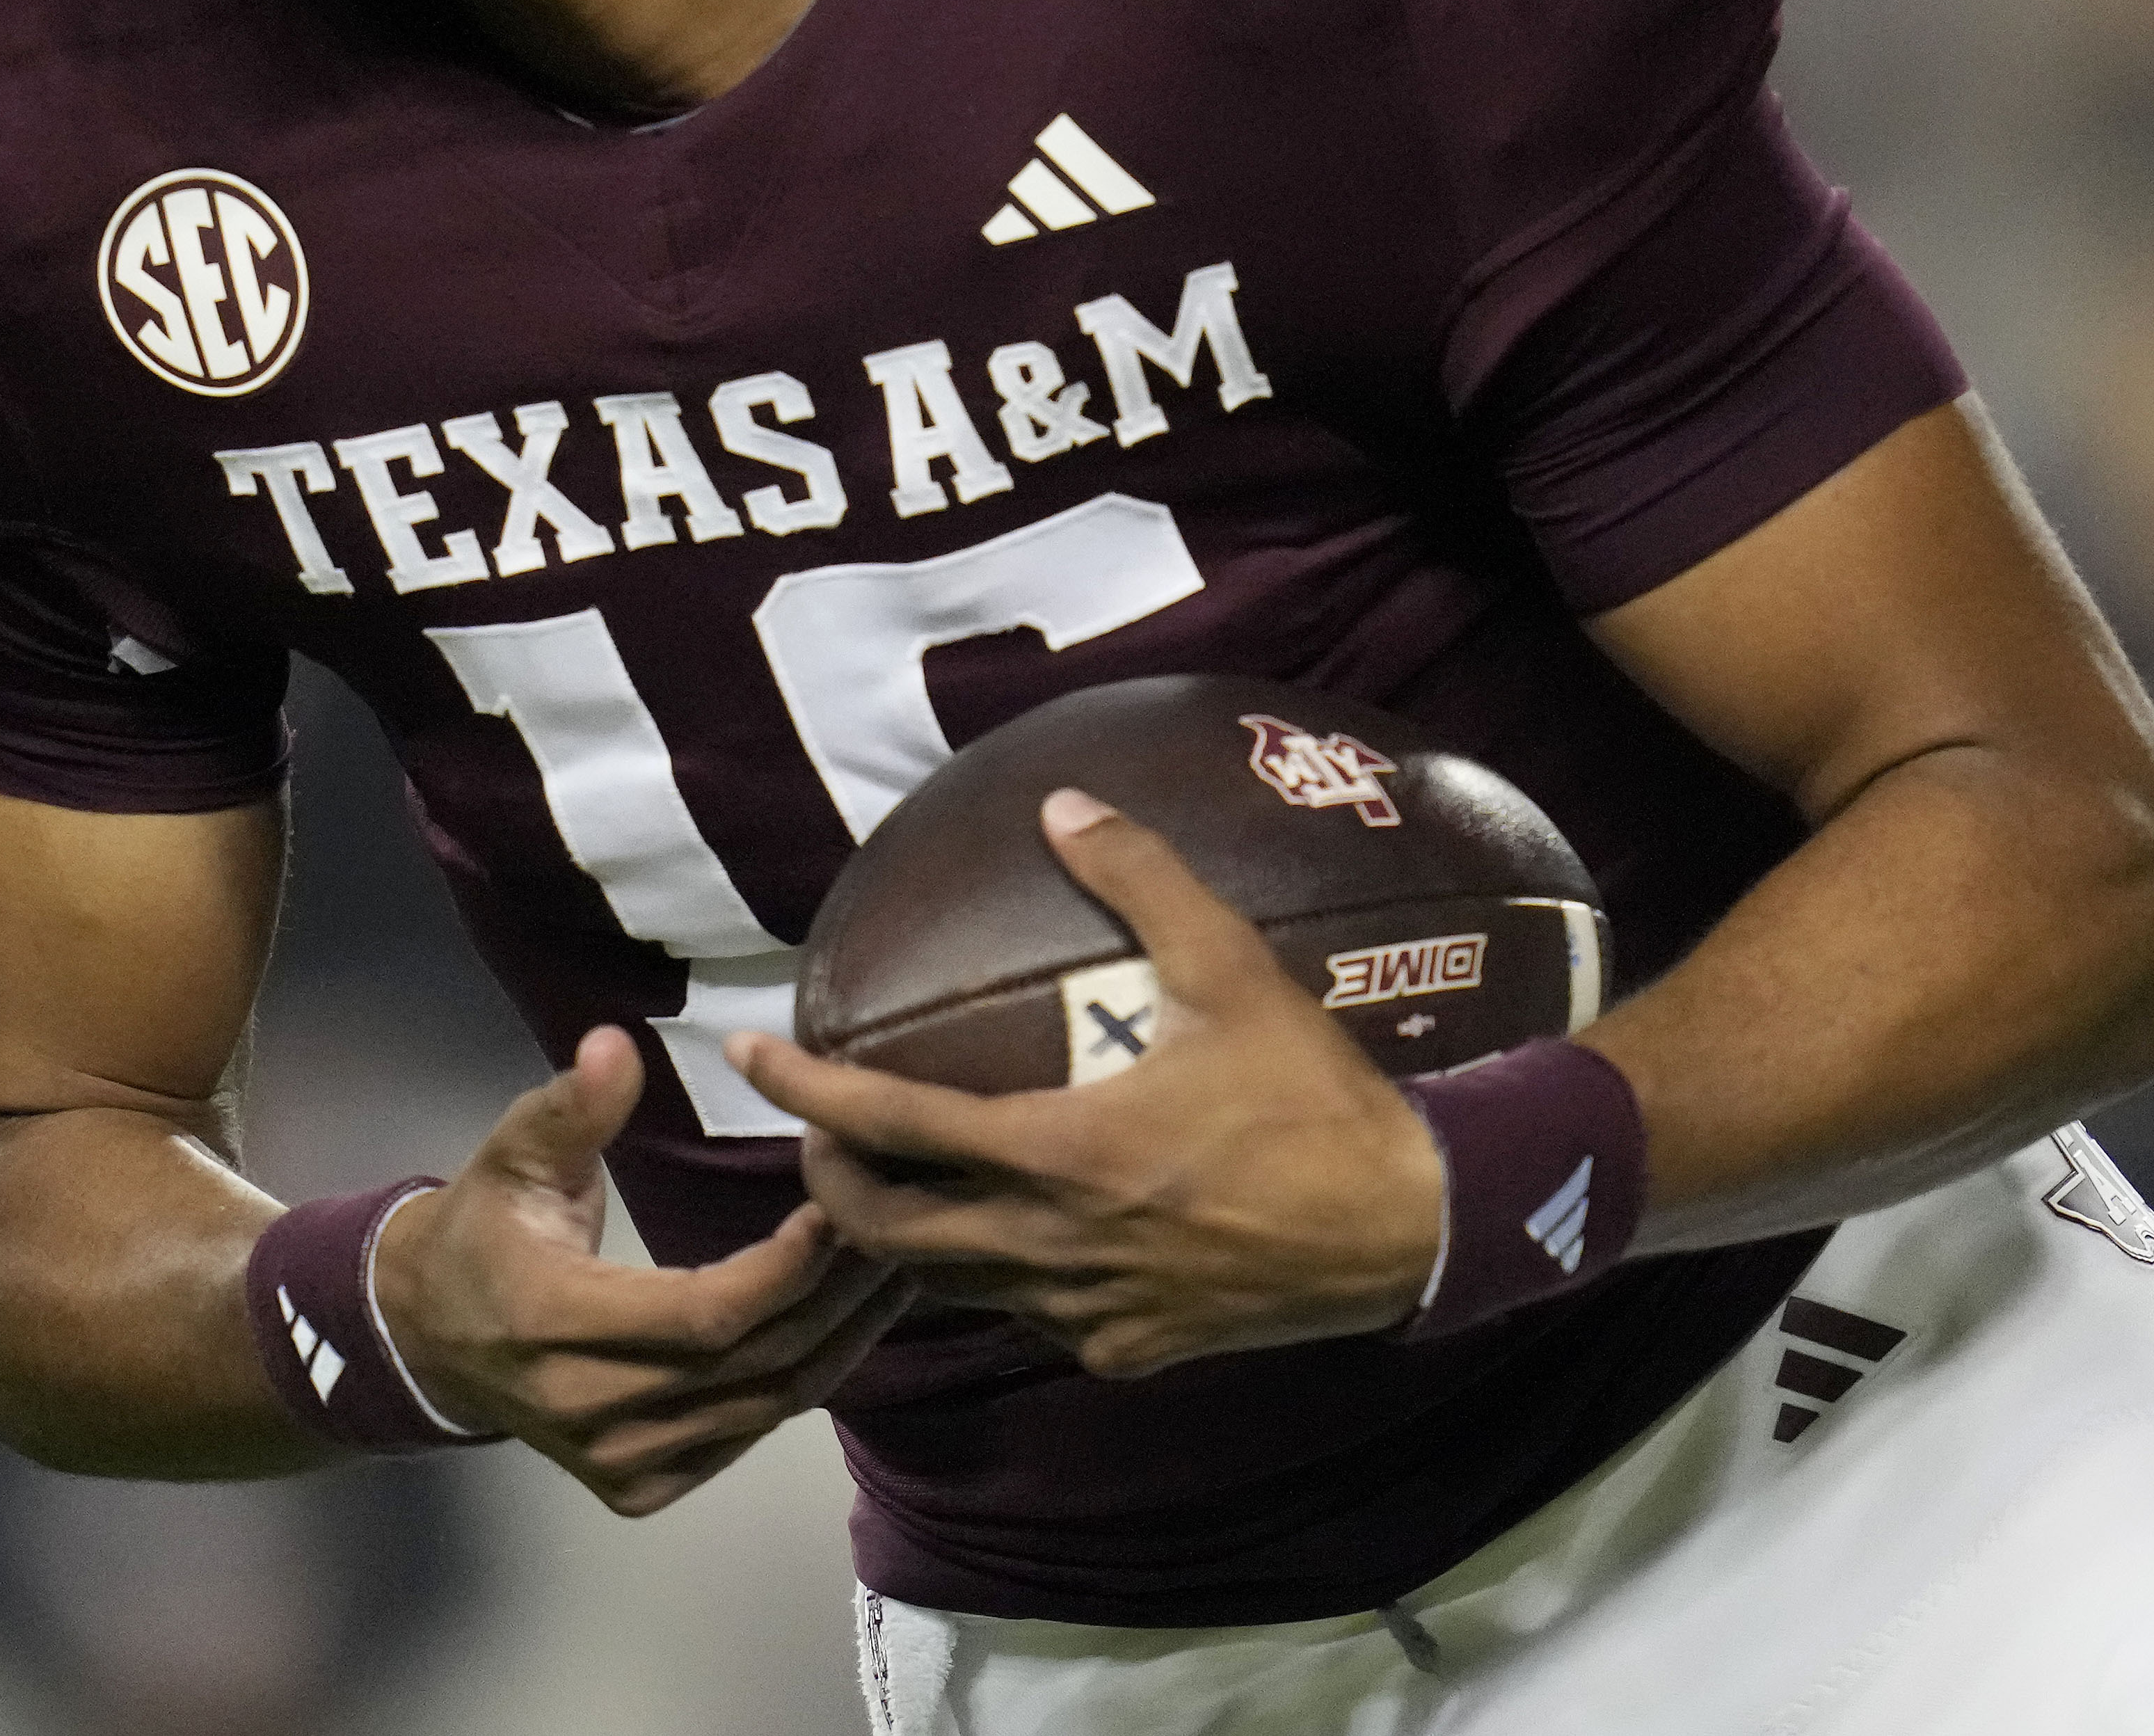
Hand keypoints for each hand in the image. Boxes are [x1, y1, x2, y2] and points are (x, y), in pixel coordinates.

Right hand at [375, 1026, 910, 1514]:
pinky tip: (844, 1322)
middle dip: (837, 1296)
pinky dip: (805, 1379)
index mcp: (554, 1327)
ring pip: (767, 1409)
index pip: (705, 1316)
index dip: (785, 1268)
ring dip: (842, 1339)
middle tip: (892, 1222)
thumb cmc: (483, 1231)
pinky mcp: (642, 1488)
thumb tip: (617, 1044)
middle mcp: (593, 1414)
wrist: (430, 1338)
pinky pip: (750, 1434)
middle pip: (754, 1366)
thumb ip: (571, 1107)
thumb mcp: (510, 1154)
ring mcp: (621, 1464)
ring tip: (892, 1266)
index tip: (837, 1203)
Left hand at [727, 788, 1446, 1377]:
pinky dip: (991, 1274)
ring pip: (949, 1283)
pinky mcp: (1125, 1351)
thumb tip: (1063, 803)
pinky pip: (1025, 1316)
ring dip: (903, 1233)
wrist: (1409, 1226)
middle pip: (885, 1232)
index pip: (890, 1127)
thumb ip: (1140, 877)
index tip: (744, 1056)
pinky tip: (1006, 1230)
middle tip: (818, 1126)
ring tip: (889, 1174)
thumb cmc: (1315, 1098)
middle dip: (830, 1178)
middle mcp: (1053, 1248)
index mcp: (1060, 1155)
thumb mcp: (1231, 968)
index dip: (803, 1092)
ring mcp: (1086, 1313)